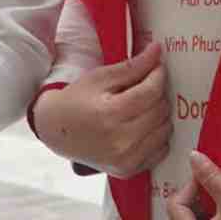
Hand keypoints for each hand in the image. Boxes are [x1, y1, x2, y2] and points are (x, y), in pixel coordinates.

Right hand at [30, 41, 170, 176]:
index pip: (151, 92)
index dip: (158, 74)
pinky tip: (144, 125)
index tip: (157, 66)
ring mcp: (126, 159)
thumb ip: (132, 66)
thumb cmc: (76, 100)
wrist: (56, 131)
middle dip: (158, 93)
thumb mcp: (100, 77)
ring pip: (164, 130)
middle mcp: (121, 140)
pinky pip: (160, 150)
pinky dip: (158, 135)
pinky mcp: (128, 170)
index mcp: (111, 114)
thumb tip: (157, 51)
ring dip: (160, 114)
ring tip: (144, 105)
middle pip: (160, 110)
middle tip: (147, 84)